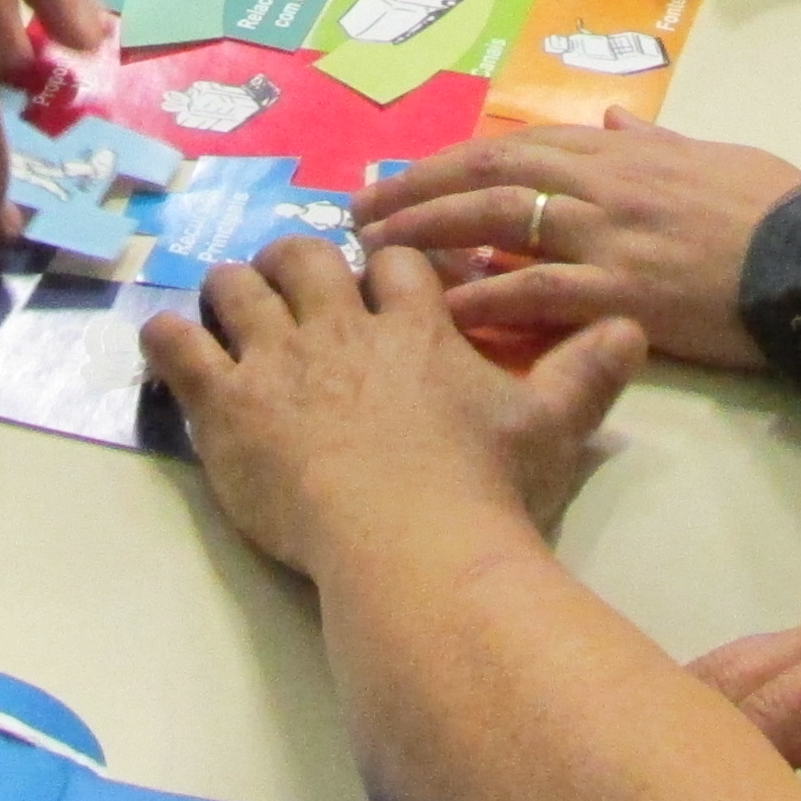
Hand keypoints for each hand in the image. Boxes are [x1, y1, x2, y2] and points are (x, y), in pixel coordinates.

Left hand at [139, 235, 650, 575]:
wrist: (409, 543)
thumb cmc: (481, 488)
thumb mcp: (549, 428)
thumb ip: (585, 374)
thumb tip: (632, 328)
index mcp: (415, 327)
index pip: (397, 266)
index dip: (384, 264)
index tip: (377, 273)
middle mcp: (341, 327)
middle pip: (305, 258)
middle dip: (296, 261)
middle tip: (292, 283)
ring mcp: (277, 360)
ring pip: (237, 287)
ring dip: (231, 288)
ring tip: (229, 302)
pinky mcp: (225, 402)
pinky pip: (179, 346)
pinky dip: (168, 337)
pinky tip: (167, 341)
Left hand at [348, 108, 800, 367]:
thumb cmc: (776, 207)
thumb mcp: (712, 152)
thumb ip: (653, 138)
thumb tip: (614, 116)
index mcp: (619, 151)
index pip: (513, 144)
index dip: (449, 160)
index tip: (402, 175)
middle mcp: (601, 183)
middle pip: (486, 174)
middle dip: (415, 190)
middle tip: (357, 214)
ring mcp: (606, 237)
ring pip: (495, 221)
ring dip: (426, 235)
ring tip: (373, 256)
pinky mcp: (620, 293)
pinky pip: (536, 290)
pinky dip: (484, 295)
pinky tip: (441, 310)